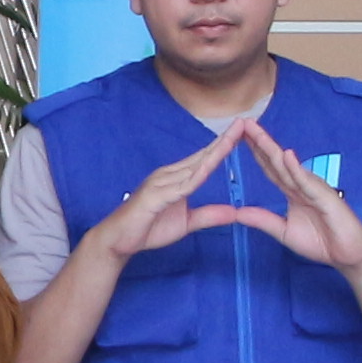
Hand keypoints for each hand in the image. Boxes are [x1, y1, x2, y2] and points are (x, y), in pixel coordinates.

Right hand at [83, 121, 262, 263]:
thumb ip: (208, 216)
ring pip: (193, 167)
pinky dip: (195, 178)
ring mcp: (161, 183)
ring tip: (232, 138)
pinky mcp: (154, 197)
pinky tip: (208, 170)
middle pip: (201, 156)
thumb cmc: (149, 228)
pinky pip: (179, 187)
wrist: (118, 240)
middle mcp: (169, 175)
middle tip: (243, 122)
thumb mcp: (186, 223)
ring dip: (213, 153)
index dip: (223, 146)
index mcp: (177, 178)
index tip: (242, 133)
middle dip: (223, 140)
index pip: (204, 159)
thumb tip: (234, 212)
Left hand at [231, 121, 361, 275]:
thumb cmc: (322, 242)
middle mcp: (302, 185)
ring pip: (289, 166)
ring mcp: (314, 189)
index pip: (271, 169)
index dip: (256, 153)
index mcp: (292, 192)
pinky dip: (296, 169)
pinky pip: (307, 182)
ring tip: (257, 132)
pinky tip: (286, 155)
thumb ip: (263, 221)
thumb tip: (238, 213)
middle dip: (260, 141)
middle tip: (244, 122)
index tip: (240, 136)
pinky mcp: (325, 197)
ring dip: (272, 148)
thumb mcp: (284, 232)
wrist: (349, 255)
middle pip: (276, 161)